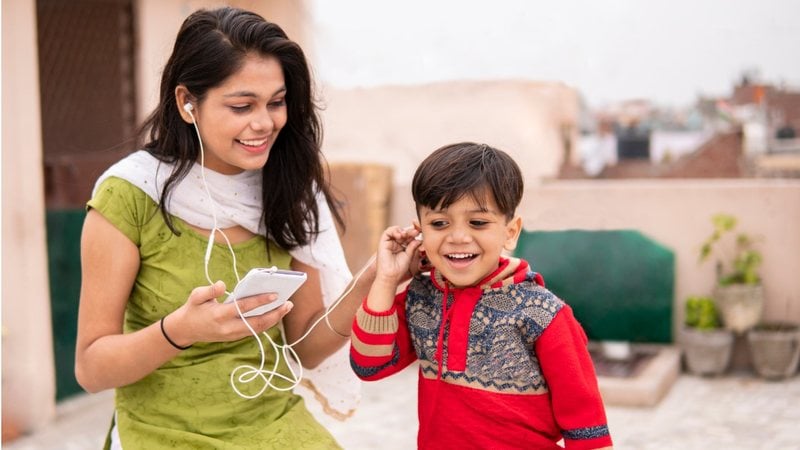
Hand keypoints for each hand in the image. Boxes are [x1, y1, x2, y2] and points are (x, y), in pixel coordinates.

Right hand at [164, 281, 292, 346]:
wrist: (185, 330)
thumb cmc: (193, 309)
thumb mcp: (196, 296)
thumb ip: (209, 290)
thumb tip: (222, 285)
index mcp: (219, 315)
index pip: (244, 307)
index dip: (260, 301)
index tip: (274, 295)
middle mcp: (228, 328)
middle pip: (256, 323)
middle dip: (274, 314)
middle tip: (288, 304)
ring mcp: (232, 335)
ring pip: (258, 329)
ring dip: (273, 319)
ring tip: (286, 308)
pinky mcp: (234, 338)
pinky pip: (254, 331)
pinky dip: (266, 323)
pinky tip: (275, 314)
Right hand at [375, 226, 421, 285]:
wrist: (391, 276)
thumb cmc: (399, 269)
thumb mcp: (409, 255)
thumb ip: (413, 246)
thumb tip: (419, 239)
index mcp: (401, 247)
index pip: (407, 237)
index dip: (413, 234)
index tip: (419, 233)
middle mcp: (394, 244)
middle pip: (402, 232)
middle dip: (409, 231)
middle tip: (415, 232)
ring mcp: (388, 243)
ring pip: (395, 230)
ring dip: (402, 230)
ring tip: (406, 235)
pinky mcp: (382, 242)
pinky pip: (387, 232)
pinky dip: (394, 231)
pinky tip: (400, 235)